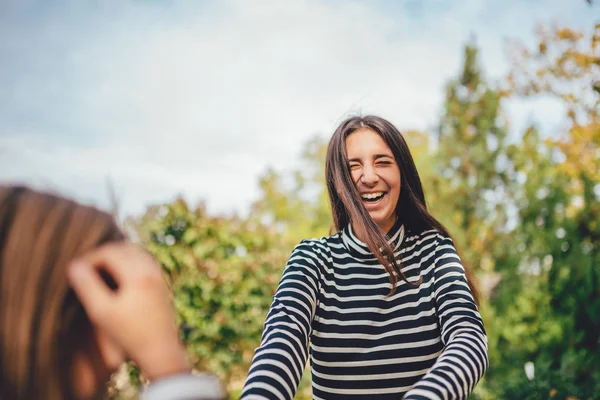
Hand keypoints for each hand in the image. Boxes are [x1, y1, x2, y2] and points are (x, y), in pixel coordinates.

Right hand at [68, 242, 189, 379]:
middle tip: (85, 268)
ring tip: (98, 272)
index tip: (76, 270)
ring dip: (116, 257)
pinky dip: (128, 263)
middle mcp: (151, 270)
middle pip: (124, 248)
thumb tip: (74, 265)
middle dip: (103, 255)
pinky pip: (143, 262)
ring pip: (135, 253)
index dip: (90, 258)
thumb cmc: (129, 335)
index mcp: (138, 274)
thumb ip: (87, 286)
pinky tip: (116, 278)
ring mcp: (159, 276)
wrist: (160, 351)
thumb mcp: (102, 312)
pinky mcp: (161, 284)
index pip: (110, 252)